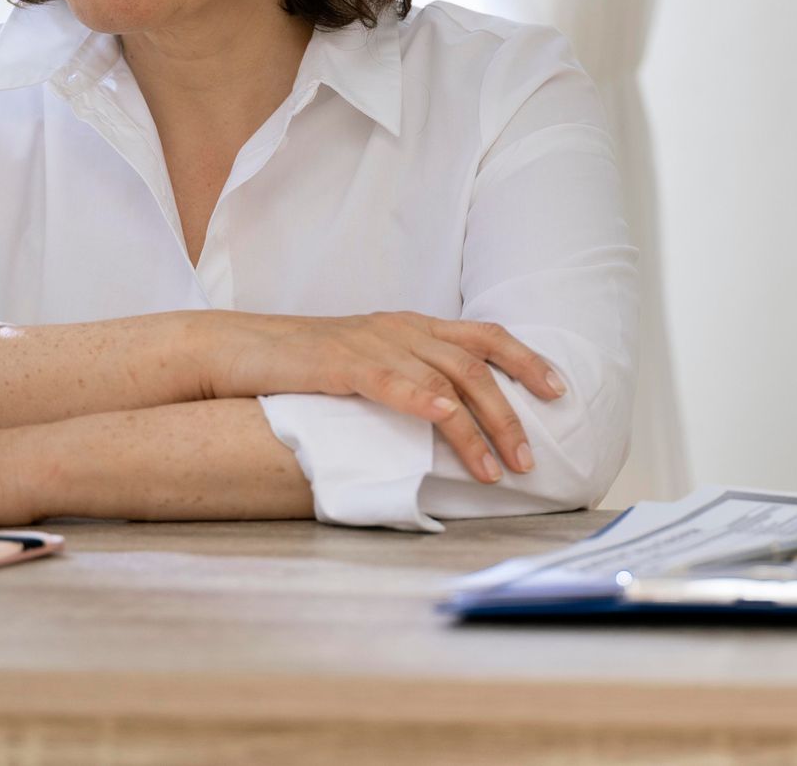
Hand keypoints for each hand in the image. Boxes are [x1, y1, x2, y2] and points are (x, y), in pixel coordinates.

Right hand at [201, 312, 566, 483]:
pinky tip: (446, 421)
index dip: (525, 359)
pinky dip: (423, 400)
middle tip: (531, 458)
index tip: (558, 390)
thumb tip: (454, 417)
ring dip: (478, 428)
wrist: (238, 349)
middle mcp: (400, 328)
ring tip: (498, 471)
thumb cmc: (303, 366)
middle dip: (510, 413)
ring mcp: (371, 344)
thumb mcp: (368, 364)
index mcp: (410, 326)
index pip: (484, 335)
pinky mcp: (340, 364)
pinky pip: (392, 380)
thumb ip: (409, 379)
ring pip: (443, 380)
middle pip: (474, 364)